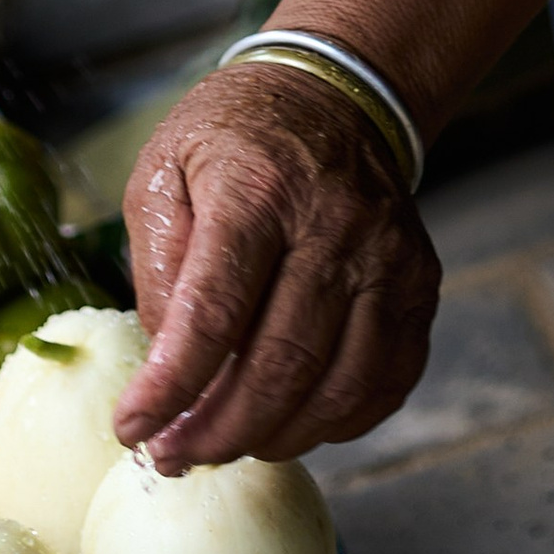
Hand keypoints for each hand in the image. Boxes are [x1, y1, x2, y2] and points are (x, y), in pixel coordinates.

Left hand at [115, 66, 440, 469]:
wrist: (335, 96)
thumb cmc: (235, 138)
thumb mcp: (164, 172)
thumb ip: (158, 266)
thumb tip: (166, 363)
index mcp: (258, 187)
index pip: (215, 311)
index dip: (171, 386)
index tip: (133, 429)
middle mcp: (334, 224)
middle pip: (281, 362)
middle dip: (219, 431)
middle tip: (174, 458)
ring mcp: (388, 258)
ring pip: (339, 387)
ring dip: (276, 437)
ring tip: (225, 447)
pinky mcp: (420, 285)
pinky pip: (385, 383)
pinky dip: (337, 423)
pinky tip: (291, 424)